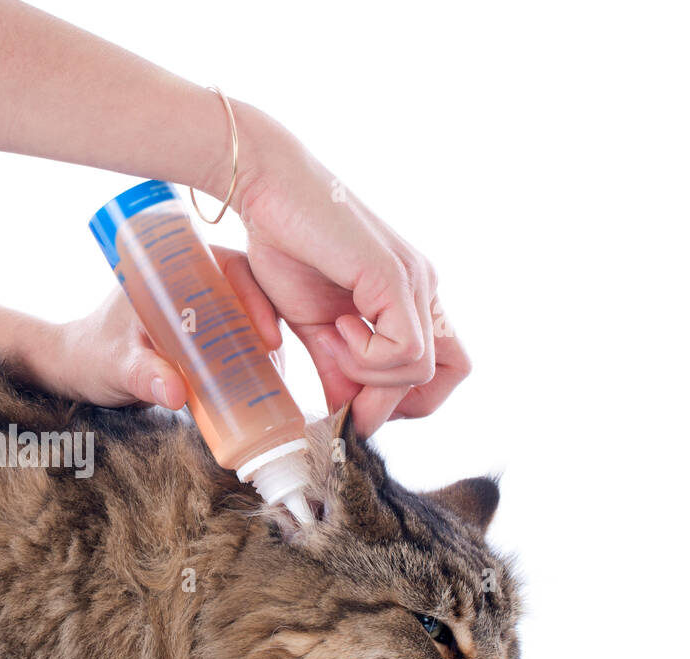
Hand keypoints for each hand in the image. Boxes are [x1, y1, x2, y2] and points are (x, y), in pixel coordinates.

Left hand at [33, 246, 280, 409]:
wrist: (75, 371)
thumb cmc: (90, 357)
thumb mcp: (116, 366)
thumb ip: (143, 376)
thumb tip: (176, 394)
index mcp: (172, 271)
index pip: (229, 268)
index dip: (257, 296)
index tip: (266, 335)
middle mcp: (191, 284)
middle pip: (247, 294)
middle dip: (267, 326)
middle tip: (274, 362)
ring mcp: (199, 311)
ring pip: (246, 319)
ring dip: (263, 345)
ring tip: (274, 378)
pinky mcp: (202, 337)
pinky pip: (236, 341)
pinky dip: (250, 359)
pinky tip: (264, 383)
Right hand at [220, 103, 470, 436]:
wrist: (267, 189)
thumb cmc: (284, 244)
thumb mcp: (311, 323)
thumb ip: (334, 366)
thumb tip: (345, 412)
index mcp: (408, 296)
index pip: (443, 368)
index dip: (400, 399)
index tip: (351, 398)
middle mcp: (423, 287)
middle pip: (450, 374)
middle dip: (394, 401)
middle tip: (347, 392)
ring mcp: (414, 280)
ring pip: (420, 371)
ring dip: (368, 376)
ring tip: (331, 340)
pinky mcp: (393, 276)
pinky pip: (405, 350)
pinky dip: (365, 357)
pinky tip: (336, 326)